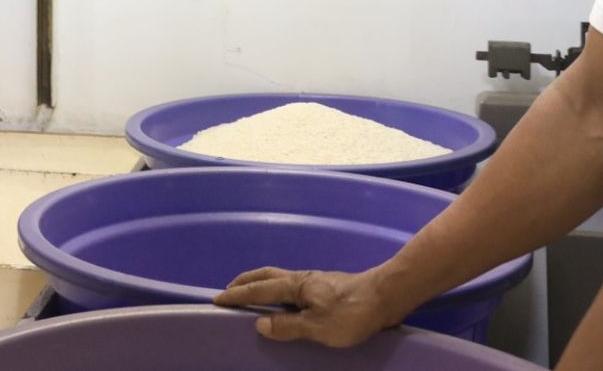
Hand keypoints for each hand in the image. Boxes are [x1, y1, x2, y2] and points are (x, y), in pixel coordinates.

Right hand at [214, 267, 400, 345]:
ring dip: (259, 283)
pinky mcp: (324, 286)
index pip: (258, 291)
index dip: (237, 296)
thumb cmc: (352, 313)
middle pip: (265, 276)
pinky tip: (283, 299)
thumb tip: (259, 324)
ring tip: (250, 293)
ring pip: (278, 277)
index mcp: (295, 286)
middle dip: (244, 282)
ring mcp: (313, 280)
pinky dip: (275, 287)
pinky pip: (289, 283)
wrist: (386, 296)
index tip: (217, 300)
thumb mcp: (318, 327)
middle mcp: (300, 278)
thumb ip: (288, 326)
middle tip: (228, 291)